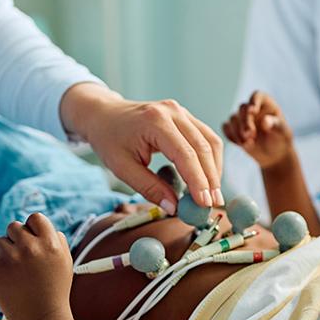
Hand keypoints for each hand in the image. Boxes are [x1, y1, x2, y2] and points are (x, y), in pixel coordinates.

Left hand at [0, 213, 73, 319]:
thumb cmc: (54, 291)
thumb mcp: (64, 263)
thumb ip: (56, 240)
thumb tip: (41, 226)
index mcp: (51, 244)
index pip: (35, 218)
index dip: (32, 228)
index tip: (32, 241)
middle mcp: (31, 248)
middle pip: (14, 227)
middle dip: (16, 240)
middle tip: (22, 260)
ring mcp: (11, 259)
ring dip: (4, 254)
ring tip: (15, 274)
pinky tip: (5, 279)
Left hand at [59, 83, 223, 212]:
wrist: (104, 114)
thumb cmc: (109, 138)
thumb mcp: (122, 167)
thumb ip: (149, 187)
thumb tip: (173, 207)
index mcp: (155, 121)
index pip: (185, 154)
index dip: (198, 181)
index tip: (204, 203)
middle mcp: (173, 112)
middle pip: (203, 147)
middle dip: (211, 179)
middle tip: (213, 204)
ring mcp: (181, 112)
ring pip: (210, 142)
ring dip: (214, 170)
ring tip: (212, 195)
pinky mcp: (185, 117)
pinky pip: (206, 138)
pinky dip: (209, 160)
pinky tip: (207, 178)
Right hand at [222, 91, 293, 170]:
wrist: (274, 154)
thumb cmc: (281, 139)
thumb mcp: (283, 132)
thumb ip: (275, 124)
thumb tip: (264, 120)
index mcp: (265, 103)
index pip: (257, 96)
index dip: (253, 101)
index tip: (253, 111)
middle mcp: (252, 108)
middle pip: (242, 108)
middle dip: (245, 122)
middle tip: (250, 135)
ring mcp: (242, 118)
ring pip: (233, 119)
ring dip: (238, 132)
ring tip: (248, 144)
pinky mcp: (234, 128)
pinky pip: (226, 128)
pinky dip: (231, 135)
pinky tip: (240, 144)